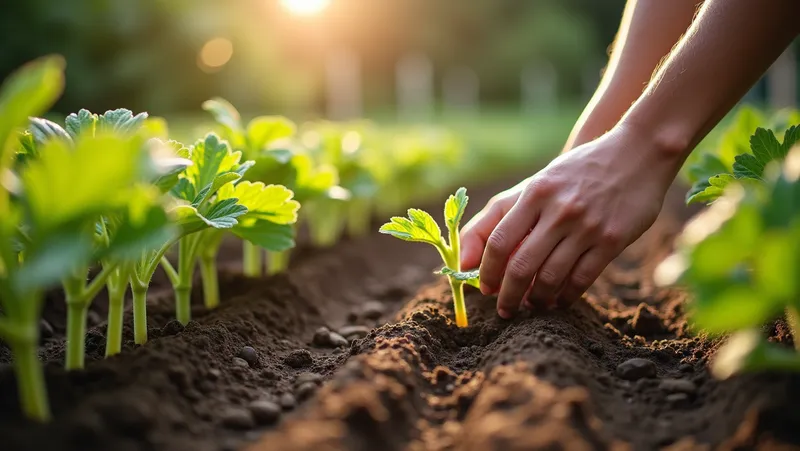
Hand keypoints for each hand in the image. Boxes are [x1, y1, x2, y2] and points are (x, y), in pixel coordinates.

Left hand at [460, 124, 678, 317]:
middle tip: (504, 310)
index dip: (487, 271)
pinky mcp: (612, 240)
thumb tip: (466, 256)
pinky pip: (582, 279)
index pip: (498, 241)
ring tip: (532, 305)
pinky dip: (566, 296)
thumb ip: (499, 215)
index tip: (484, 289)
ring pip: (551, 277)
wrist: (635, 153)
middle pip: (521, 266)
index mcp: (535, 193)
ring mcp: (587, 226)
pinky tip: (559, 301)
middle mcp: (559, 210)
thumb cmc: (573, 175)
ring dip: (537, 299)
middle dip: (507, 295)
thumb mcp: (536, 184)